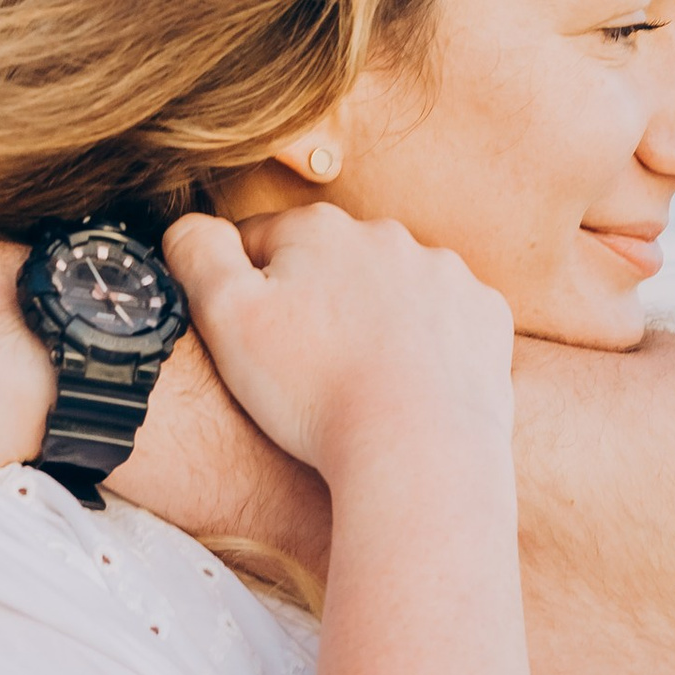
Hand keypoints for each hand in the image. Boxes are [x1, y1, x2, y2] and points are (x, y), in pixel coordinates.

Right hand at [165, 206, 513, 486]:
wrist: (418, 452)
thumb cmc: (313, 390)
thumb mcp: (224, 316)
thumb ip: (196, 251)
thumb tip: (189, 223)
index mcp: (319, 229)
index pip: (262, 243)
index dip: (247, 294)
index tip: (254, 343)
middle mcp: (388, 236)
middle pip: (331, 263)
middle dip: (314, 302)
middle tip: (304, 371)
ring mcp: (445, 275)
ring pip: (391, 289)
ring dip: (373, 321)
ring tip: (358, 383)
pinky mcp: (485, 317)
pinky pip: (446, 321)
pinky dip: (427, 345)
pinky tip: (409, 385)